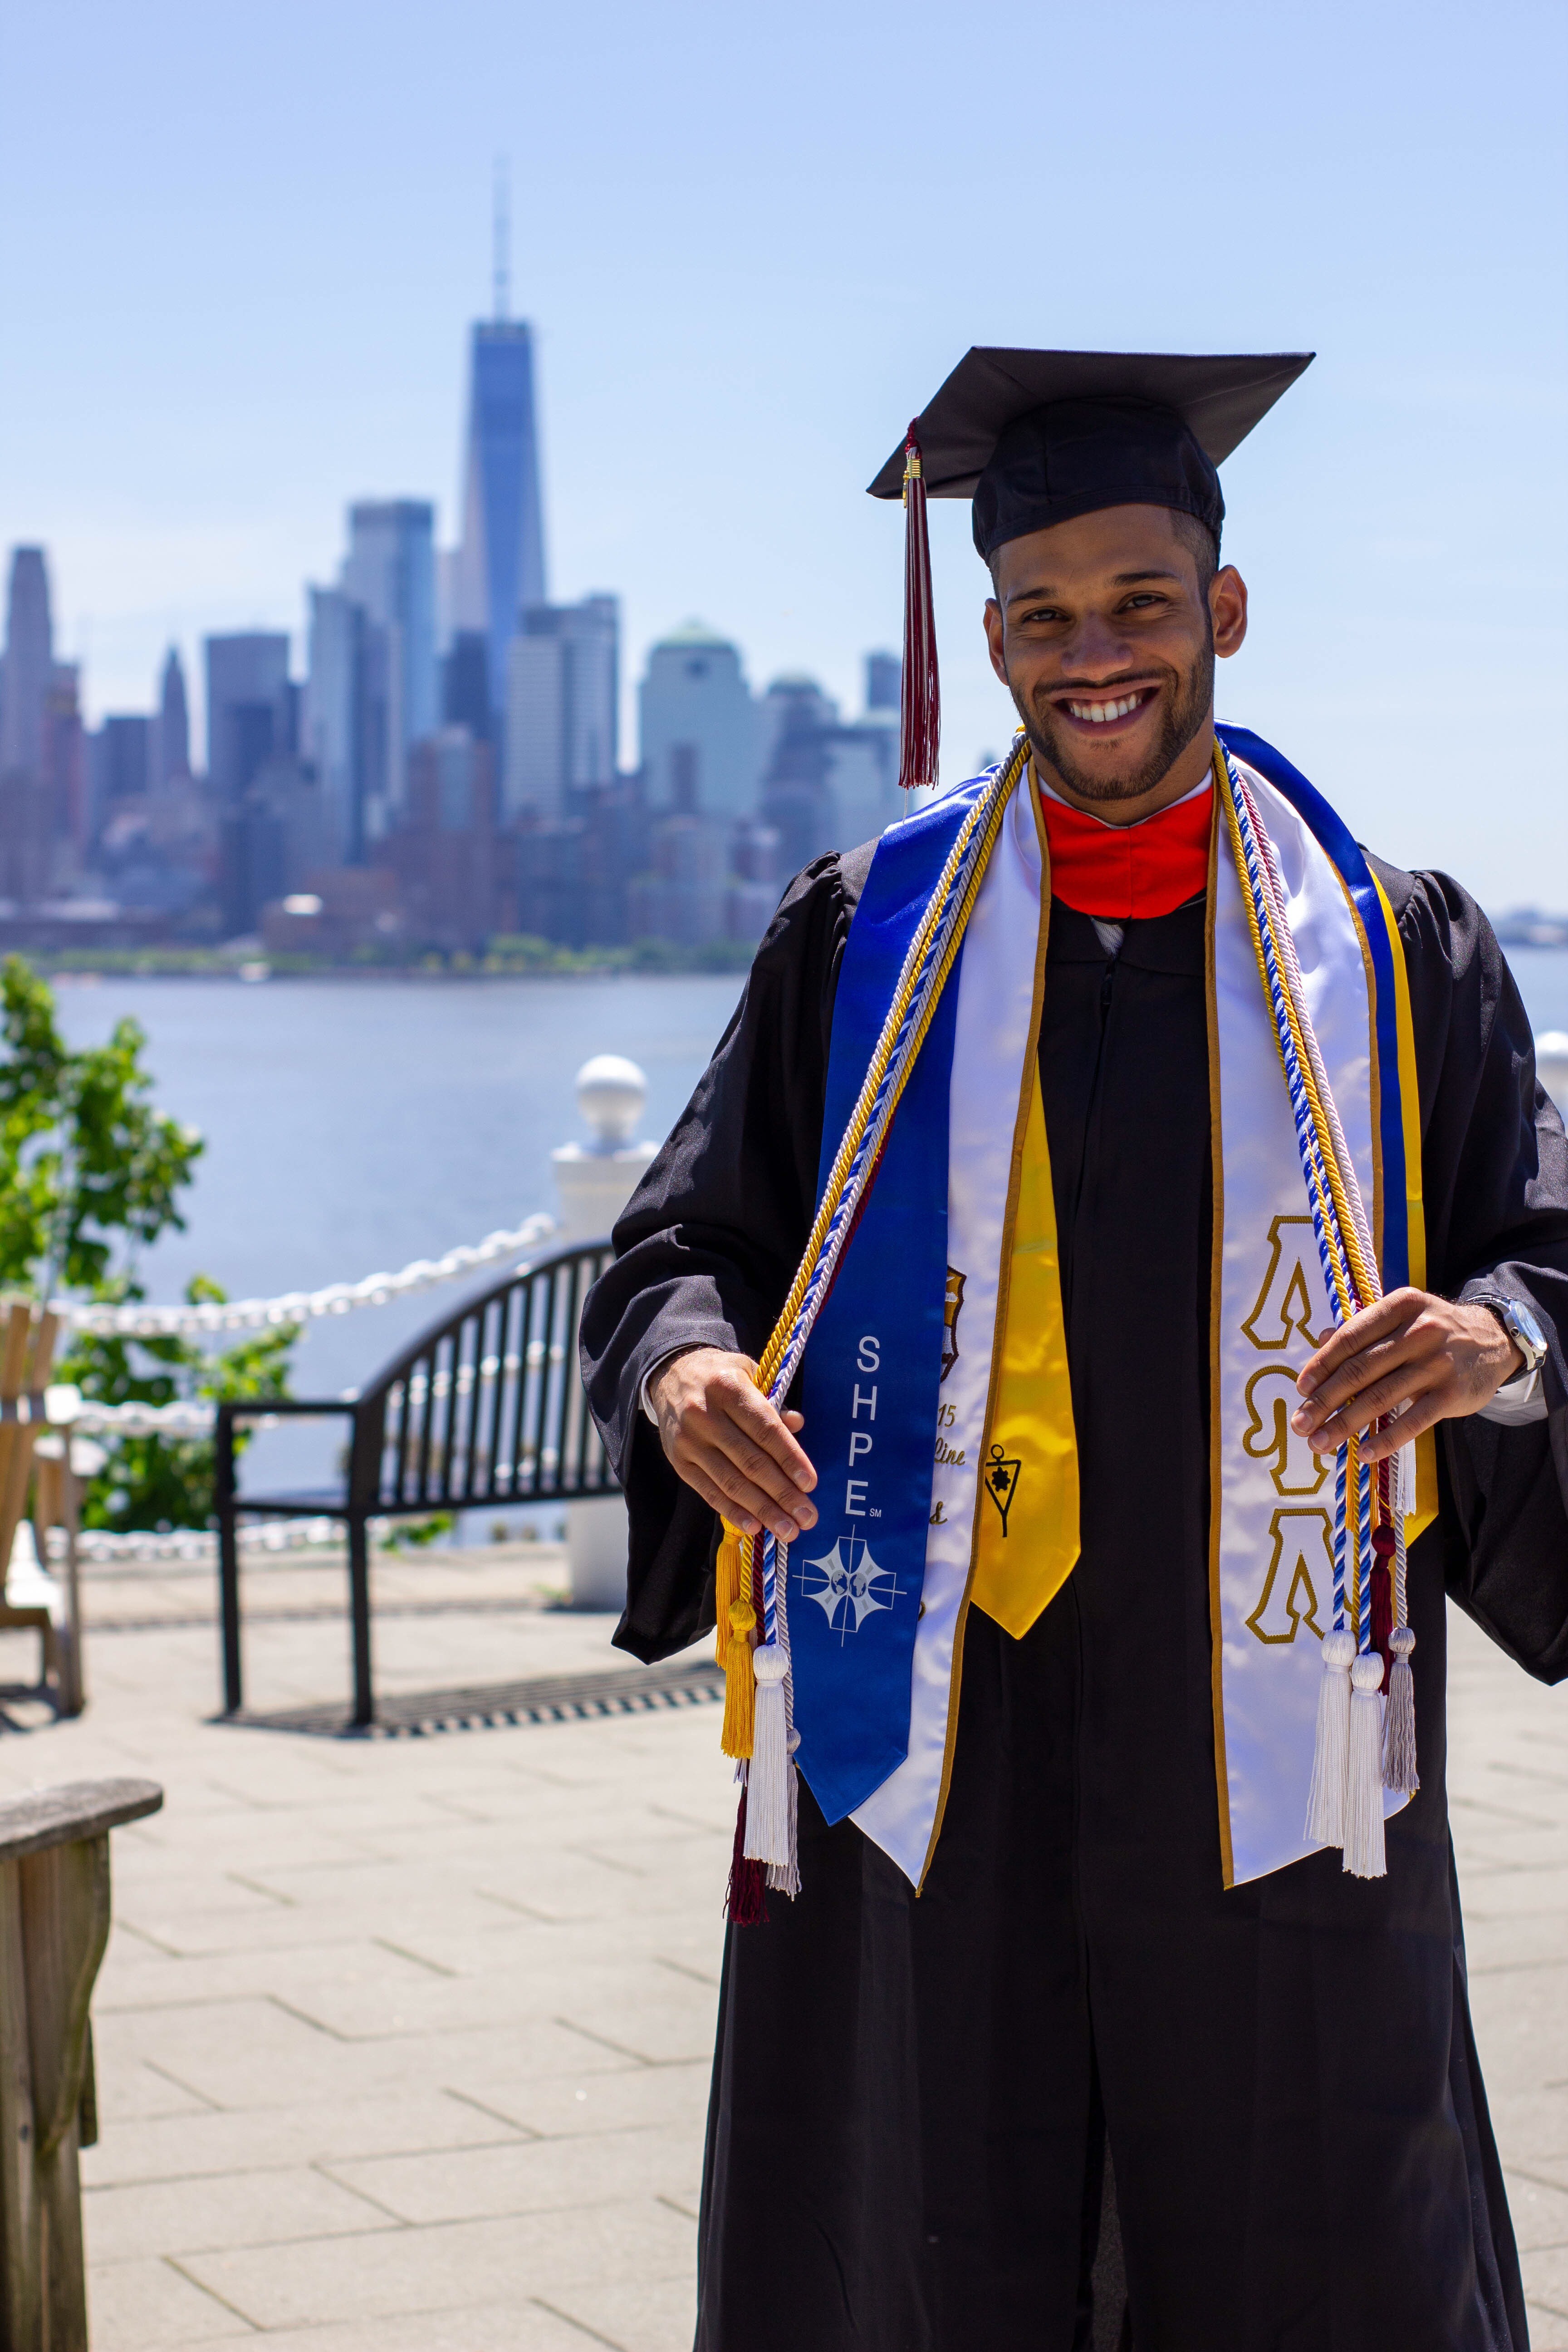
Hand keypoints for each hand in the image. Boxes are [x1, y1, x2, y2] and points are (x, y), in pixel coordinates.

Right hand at [649, 1347, 817, 1544]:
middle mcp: (705, 1415)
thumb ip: (773, 1401)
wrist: (670, 1376)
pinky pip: (708, 1491)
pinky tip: (754, 1527)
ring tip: (788, 1530)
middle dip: (783, 1493)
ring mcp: (689, 1441)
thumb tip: (798, 1425)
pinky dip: (733, 1511)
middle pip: (751, 1461)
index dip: (789, 1458)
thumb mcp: (748, 1374)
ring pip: (731, 1482)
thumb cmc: (721, 1377)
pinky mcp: (678, 1461)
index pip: (765, 1429)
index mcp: (728, 1388)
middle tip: (807, 1518)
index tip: (810, 1484)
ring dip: (763, 1510)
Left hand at [1291, 1288, 1522, 1463]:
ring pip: (1380, 1397)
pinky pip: (1413, 1421)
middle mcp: (1418, 1331)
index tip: (1301, 1390)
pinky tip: (1364, 1453)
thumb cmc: (1434, 1331)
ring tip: (1320, 1442)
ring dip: (1345, 1424)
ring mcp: (1437, 1363)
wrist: (1494, 1340)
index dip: (1321, 1365)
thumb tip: (1320, 1340)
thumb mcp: (1402, 1317)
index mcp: (1399, 1306)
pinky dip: (1386, 1439)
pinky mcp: (1453, 1393)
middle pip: (1360, 1370)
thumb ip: (1363, 1329)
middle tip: (1300, 1424)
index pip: (1350, 1338)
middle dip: (1324, 1401)